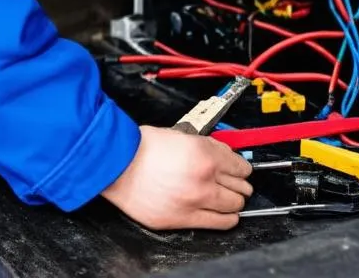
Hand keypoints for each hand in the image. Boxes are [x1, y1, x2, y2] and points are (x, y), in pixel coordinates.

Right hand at [100, 126, 253, 230]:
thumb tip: (222, 154)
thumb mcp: (179, 135)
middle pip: (241, 187)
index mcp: (203, 155)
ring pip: (234, 206)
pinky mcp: (184, 219)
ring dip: (234, 201)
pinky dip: (226, 218)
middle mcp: (204, 180)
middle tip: (235, 181)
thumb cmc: (140, 147)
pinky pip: (219, 223)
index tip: (241, 168)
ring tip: (229, 197)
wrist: (116, 165)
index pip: (240, 166)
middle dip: (240, 183)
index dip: (242, 166)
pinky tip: (224, 213)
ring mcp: (195, 202)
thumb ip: (204, 146)